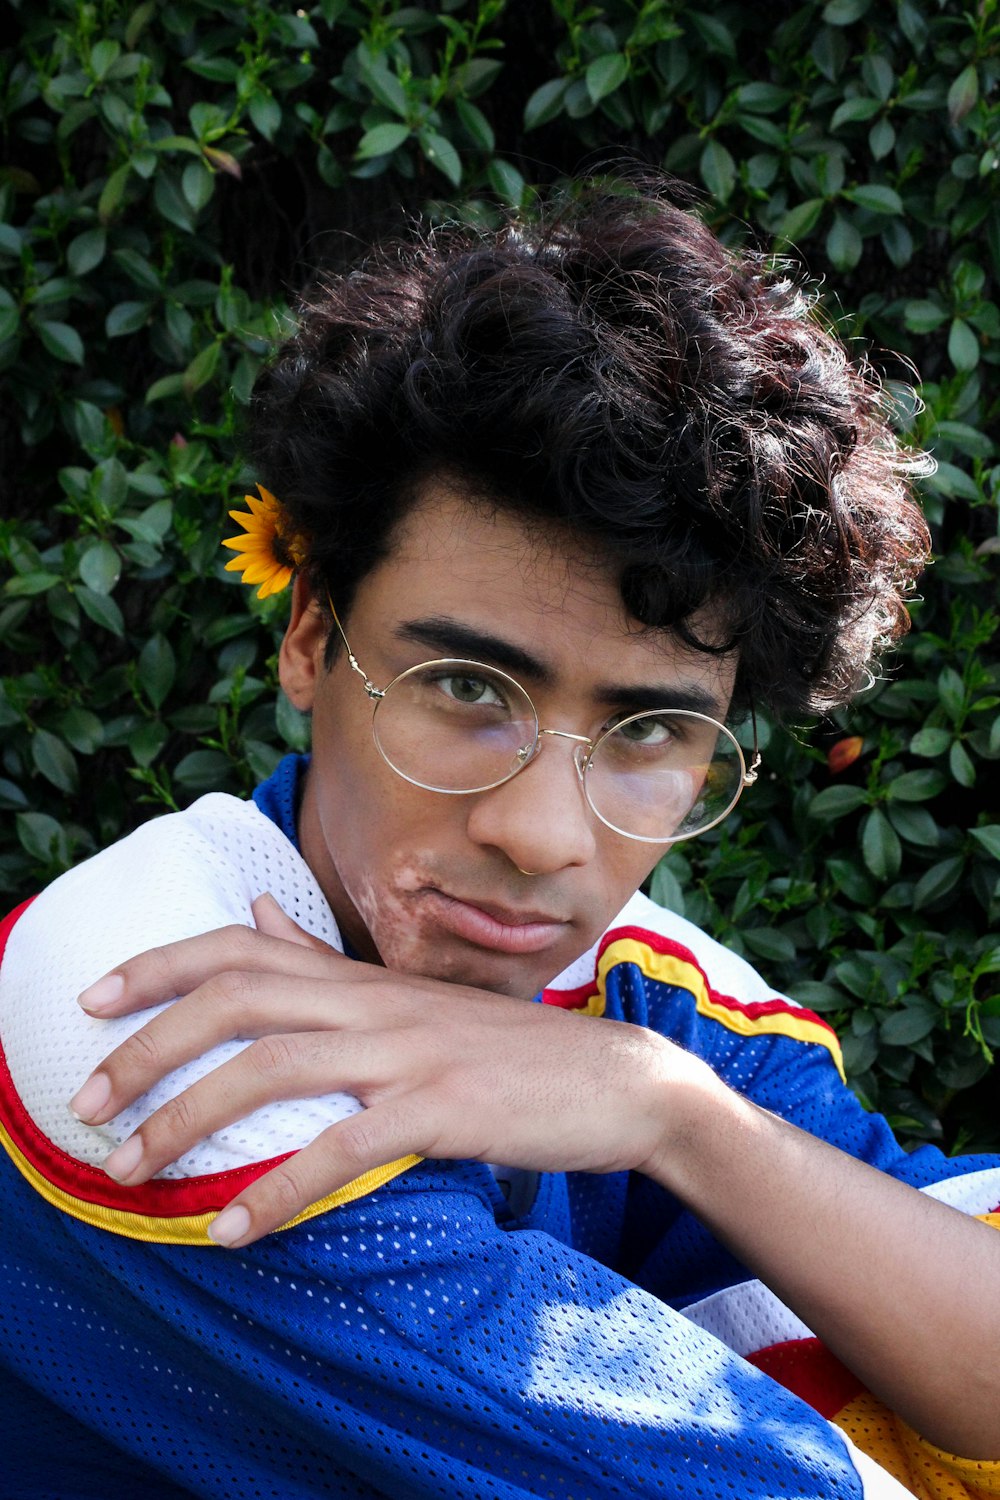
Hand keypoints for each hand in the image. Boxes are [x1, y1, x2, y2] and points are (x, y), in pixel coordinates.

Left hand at [70, 894, 708, 1246]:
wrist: (617, 1080)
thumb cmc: (507, 1051)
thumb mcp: (412, 998)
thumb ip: (327, 964)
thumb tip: (256, 916)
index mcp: (365, 978)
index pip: (244, 947)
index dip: (160, 966)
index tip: (92, 999)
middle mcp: (376, 1002)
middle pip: (239, 999)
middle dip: (150, 1046)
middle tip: (87, 1102)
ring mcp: (410, 1052)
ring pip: (274, 1067)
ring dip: (189, 1117)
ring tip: (131, 1168)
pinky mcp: (443, 1109)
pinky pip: (342, 1147)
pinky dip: (279, 1189)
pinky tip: (231, 1228)